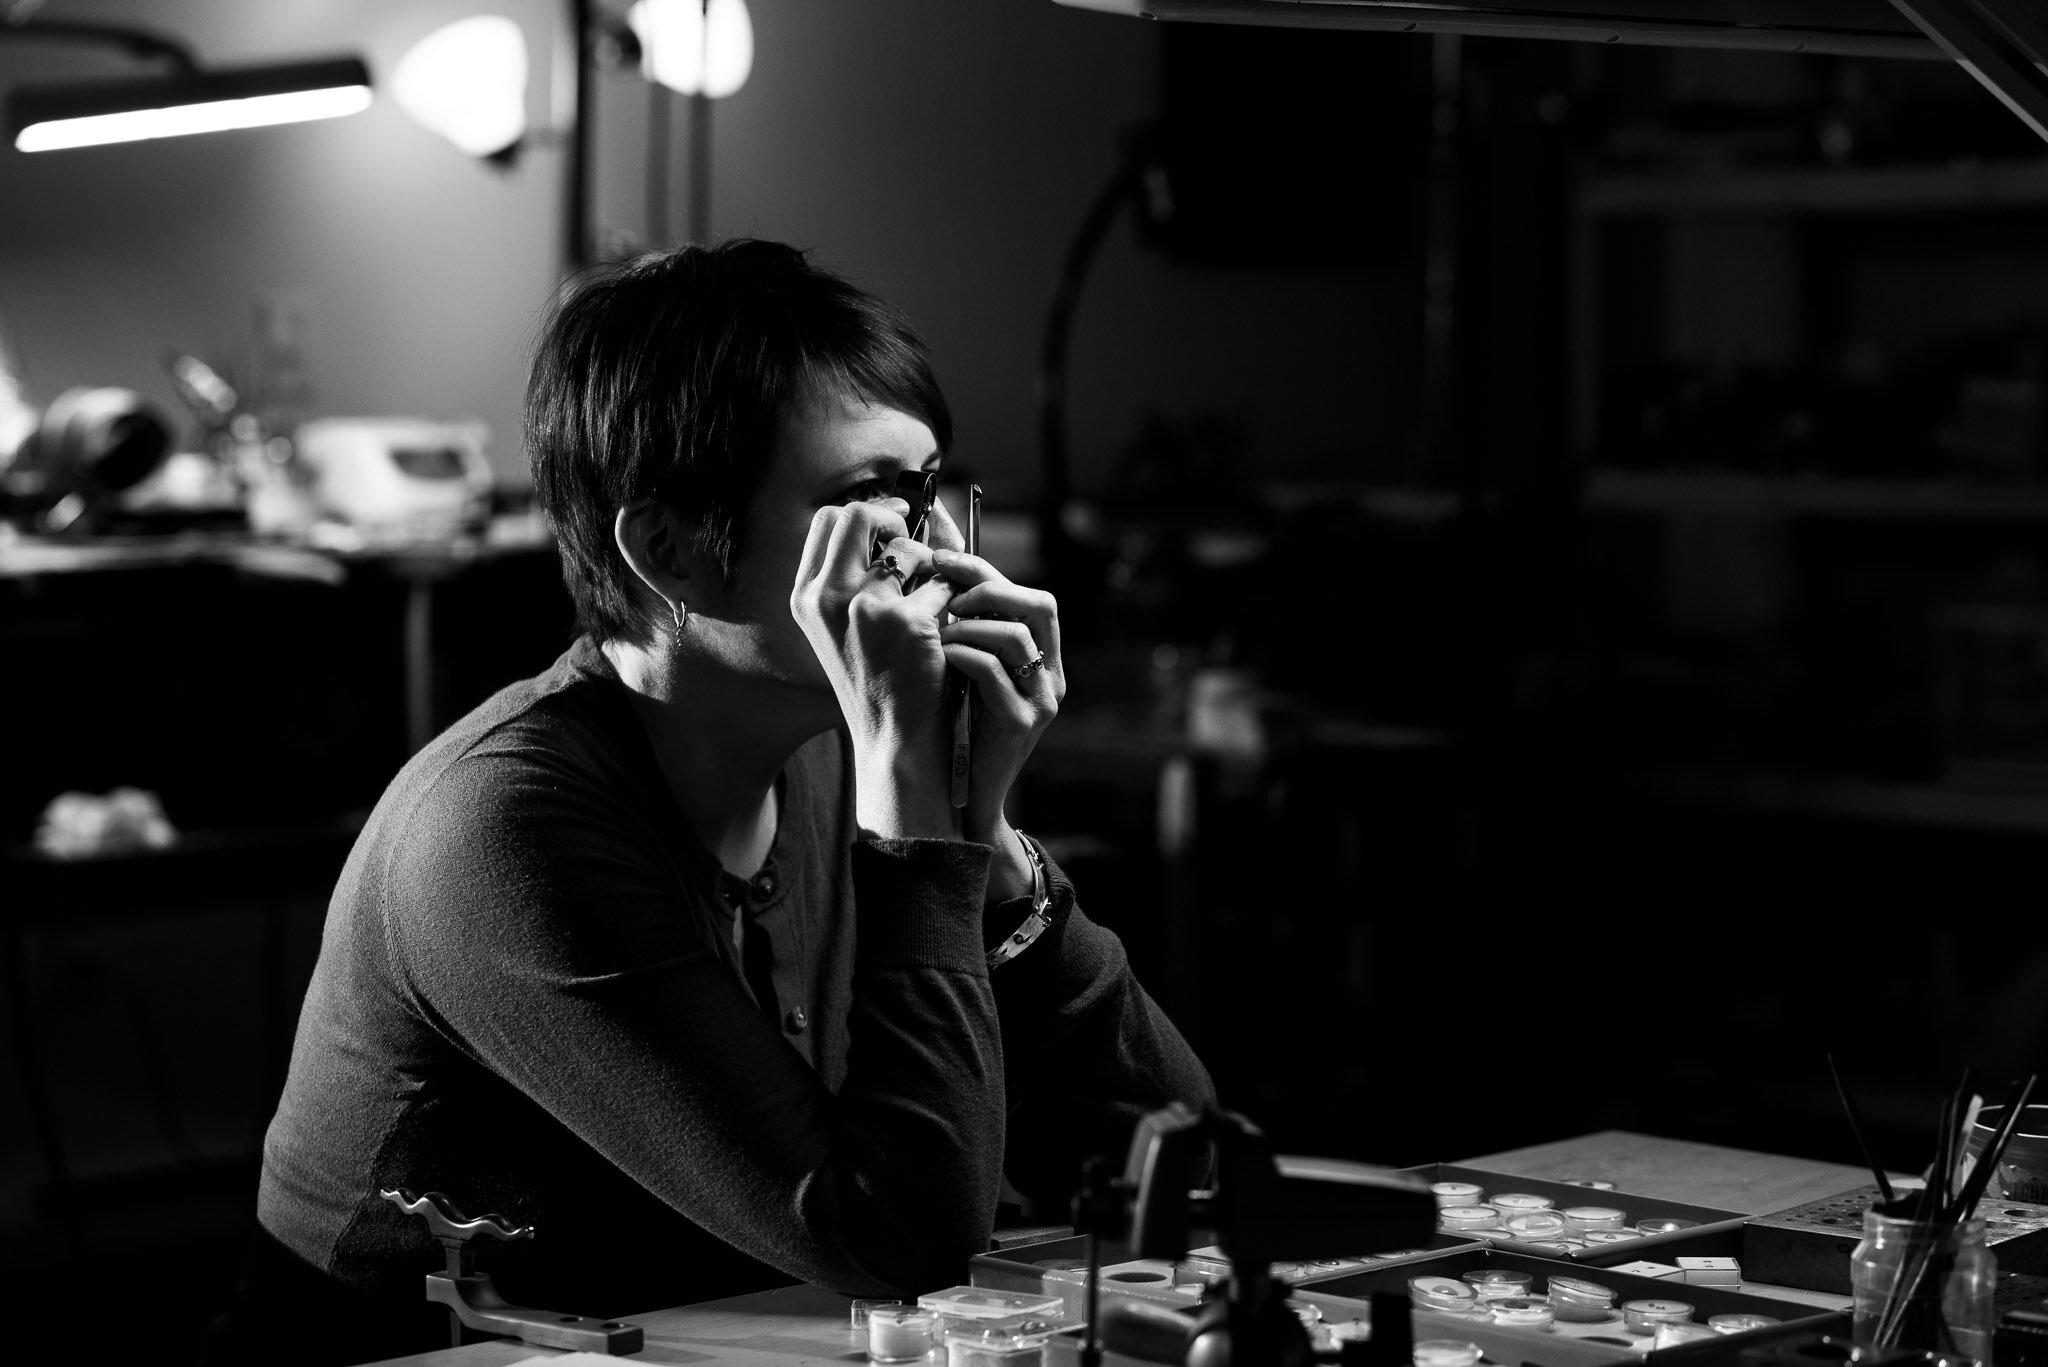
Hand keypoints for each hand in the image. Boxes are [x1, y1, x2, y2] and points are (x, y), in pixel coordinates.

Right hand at [791, 498, 958, 839]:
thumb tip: (910, 511)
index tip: (895, 526)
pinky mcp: (910, 622)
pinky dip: (954, 601)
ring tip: (937, 605)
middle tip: (921, 545)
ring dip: (932, 569)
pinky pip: (945, 583)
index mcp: (808, 597)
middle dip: (896, 521)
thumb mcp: (851, 627)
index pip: (829, 520)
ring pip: (911, 550)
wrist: (894, 742)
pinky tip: (950, 630)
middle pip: (861, 515)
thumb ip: (862, 574)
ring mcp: (867, 608)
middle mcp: (829, 597)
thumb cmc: (879, 682)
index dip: (867, 513)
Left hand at [930, 539, 1064, 897]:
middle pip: (1038, 604)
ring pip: (1017, 636)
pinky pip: (994, 672)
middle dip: (986, 586)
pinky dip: (963, 654)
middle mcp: (1050, 676)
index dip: (988, 569)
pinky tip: (938, 656)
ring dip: (970, 623)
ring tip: (937, 630)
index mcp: (1041, 659)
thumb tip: (933, 567)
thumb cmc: (954, 727)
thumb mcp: (964, 670)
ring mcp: (1040, 702)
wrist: (961, 797)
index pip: (1030, 595)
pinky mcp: (1020, 725)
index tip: (941, 555)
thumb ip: (963, 627)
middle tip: (941, 583)